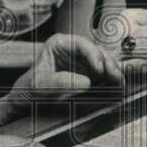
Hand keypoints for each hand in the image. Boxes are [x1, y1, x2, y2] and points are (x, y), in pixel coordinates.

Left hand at [0, 34, 121, 129]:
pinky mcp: (89, 76)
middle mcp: (73, 50)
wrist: (27, 103)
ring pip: (104, 63)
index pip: (81, 43)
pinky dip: (111, 81)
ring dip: (113, 72)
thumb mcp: (40, 85)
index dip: (93, 54)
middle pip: (96, 52)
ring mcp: (83, 63)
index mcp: (59, 44)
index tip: (99, 68)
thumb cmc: (29, 89)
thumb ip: (60, 82)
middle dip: (108, 64)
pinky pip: (104, 75)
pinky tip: (117, 88)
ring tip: (119, 84)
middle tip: (115, 77)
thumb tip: (86, 82)